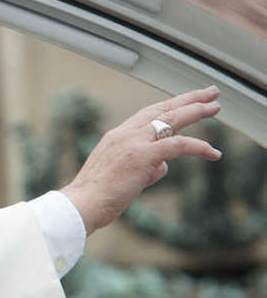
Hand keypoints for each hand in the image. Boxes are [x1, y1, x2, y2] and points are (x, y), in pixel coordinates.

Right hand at [61, 86, 222, 235]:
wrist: (81, 204)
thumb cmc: (95, 198)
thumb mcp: (121, 177)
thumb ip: (144, 168)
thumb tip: (162, 168)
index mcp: (116, 137)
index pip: (147, 114)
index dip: (169, 106)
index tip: (185, 101)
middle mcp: (125, 134)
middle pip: (162, 109)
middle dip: (188, 99)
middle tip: (209, 93)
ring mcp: (133, 143)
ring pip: (172, 119)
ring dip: (197, 111)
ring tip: (216, 107)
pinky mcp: (143, 156)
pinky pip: (177, 145)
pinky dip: (198, 147)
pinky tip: (213, 152)